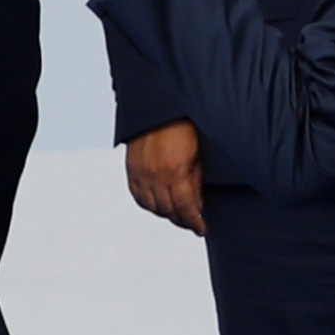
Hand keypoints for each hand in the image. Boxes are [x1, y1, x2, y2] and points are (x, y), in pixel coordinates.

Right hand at [125, 120, 204, 234]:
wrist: (159, 105)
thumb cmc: (184, 125)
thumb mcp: (198, 155)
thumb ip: (196, 182)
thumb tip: (198, 206)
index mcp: (176, 172)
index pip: (186, 208)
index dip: (195, 223)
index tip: (202, 228)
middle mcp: (156, 175)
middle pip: (168, 211)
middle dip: (182, 220)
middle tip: (192, 223)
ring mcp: (141, 172)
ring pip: (152, 207)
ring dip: (165, 214)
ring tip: (177, 215)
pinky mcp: (132, 168)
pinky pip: (138, 195)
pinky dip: (148, 204)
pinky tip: (158, 205)